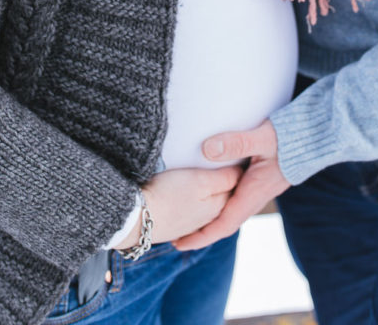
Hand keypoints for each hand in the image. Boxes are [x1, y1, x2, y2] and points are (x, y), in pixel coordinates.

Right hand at [113, 164, 242, 248]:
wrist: (135, 217)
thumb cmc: (168, 195)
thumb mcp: (200, 181)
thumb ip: (223, 178)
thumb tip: (242, 172)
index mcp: (218, 207)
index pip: (236, 185)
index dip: (239, 168)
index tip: (239, 152)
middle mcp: (208, 218)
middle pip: (223, 196)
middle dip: (228, 183)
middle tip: (228, 161)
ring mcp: (190, 224)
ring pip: (208, 205)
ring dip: (212, 195)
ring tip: (211, 177)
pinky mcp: (175, 225)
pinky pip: (192, 214)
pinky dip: (196, 205)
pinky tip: (191, 199)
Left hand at [172, 119, 288, 250]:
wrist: (315, 137)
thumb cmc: (290, 137)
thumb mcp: (262, 137)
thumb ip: (236, 142)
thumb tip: (206, 150)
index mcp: (254, 192)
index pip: (223, 223)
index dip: (200, 235)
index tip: (179, 243)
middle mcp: (256, 196)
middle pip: (225, 222)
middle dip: (202, 231)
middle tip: (177, 235)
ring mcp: (260, 189)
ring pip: (231, 211)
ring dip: (211, 219)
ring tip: (189, 220)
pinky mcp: (261, 180)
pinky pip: (237, 200)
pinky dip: (221, 205)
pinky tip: (212, 198)